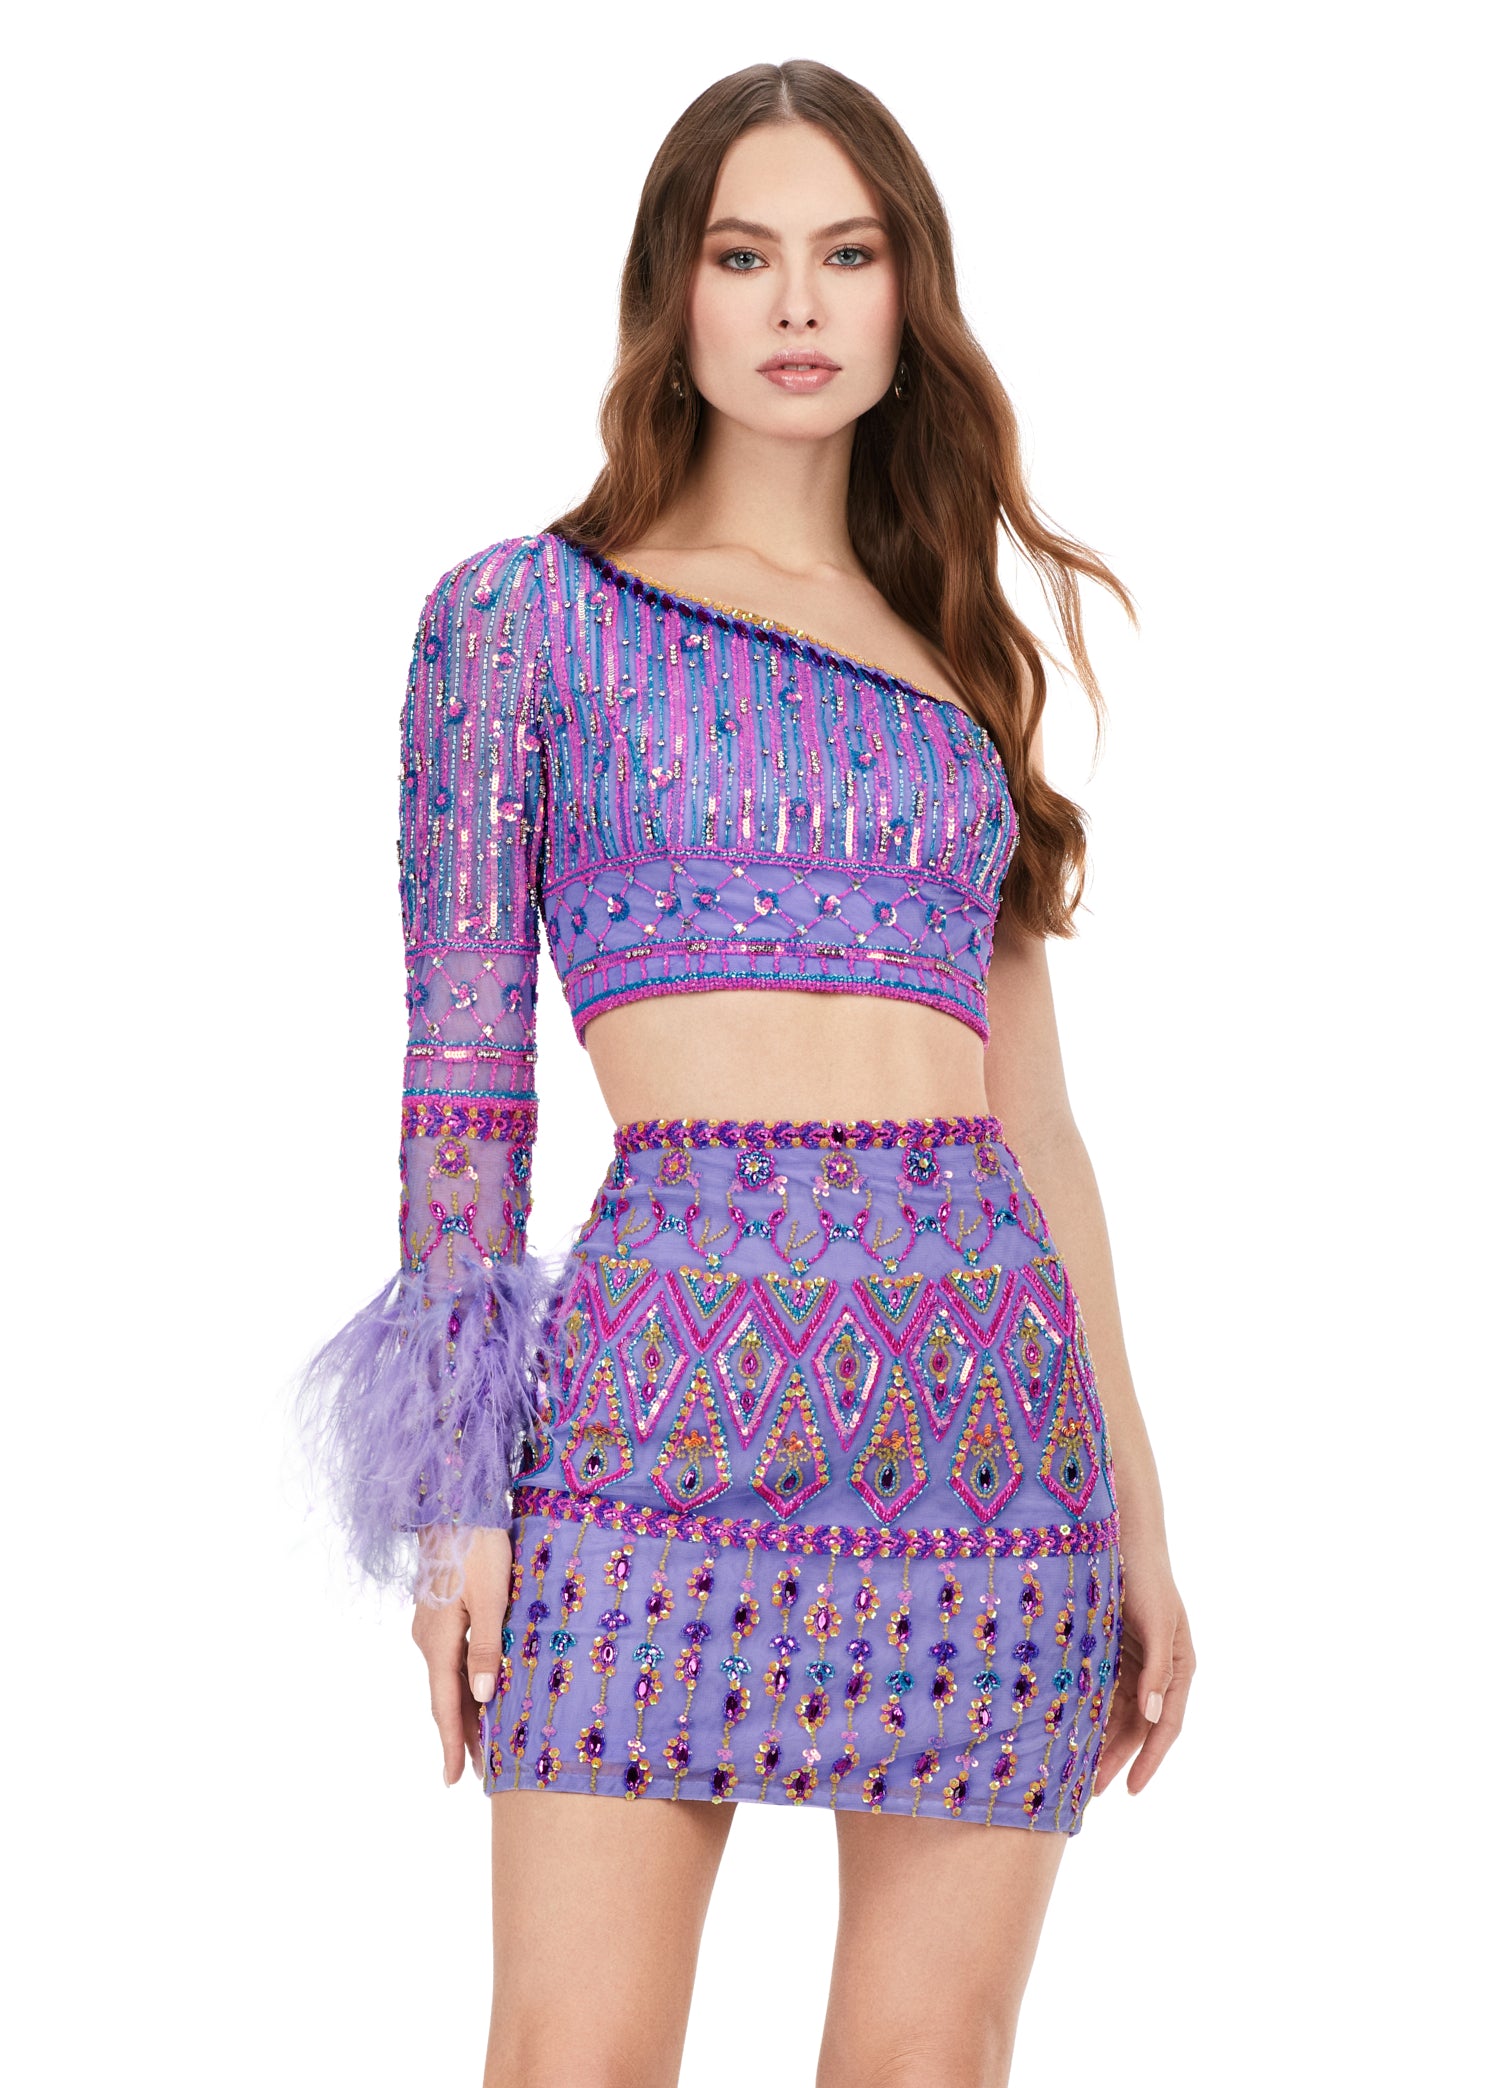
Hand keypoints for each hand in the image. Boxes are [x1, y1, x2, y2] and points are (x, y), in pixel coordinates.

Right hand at [411, 1524, 514, 1785]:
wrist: (454, 1505)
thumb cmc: (477, 1549)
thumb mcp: (492, 1598)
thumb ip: (487, 1647)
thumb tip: (483, 1695)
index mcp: (439, 1642)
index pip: (445, 1705)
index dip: (452, 1744)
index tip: (452, 1780)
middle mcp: (428, 1639)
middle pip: (445, 1697)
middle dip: (462, 1735)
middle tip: (478, 1772)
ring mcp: (430, 1625)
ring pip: (448, 1678)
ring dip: (465, 1708)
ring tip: (484, 1740)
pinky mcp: (438, 1612)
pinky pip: (450, 1658)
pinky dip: (463, 1681)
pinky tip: (478, 1688)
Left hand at [1094, 1542, 1193, 1798]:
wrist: (1122, 1539)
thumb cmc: (1147, 1579)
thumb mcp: (1157, 1624)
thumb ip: (1157, 1670)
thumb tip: (1154, 1716)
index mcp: (1178, 1668)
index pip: (1166, 1726)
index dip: (1150, 1760)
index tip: (1130, 1789)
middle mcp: (1157, 1671)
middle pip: (1137, 1727)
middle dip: (1116, 1759)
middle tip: (1091, 1793)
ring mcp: (1132, 1662)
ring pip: (1116, 1714)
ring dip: (1099, 1742)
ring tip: (1075, 1774)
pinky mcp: (1108, 1651)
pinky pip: (1099, 1692)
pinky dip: (1087, 1713)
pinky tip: (1067, 1733)